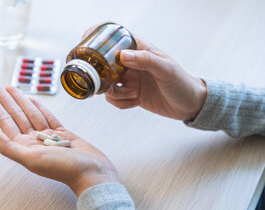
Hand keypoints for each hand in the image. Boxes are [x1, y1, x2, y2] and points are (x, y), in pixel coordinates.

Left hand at [0, 83, 118, 196]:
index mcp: (24, 147)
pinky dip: (39, 107)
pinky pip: (47, 117)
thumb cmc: (63, 169)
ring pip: (31, 113)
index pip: (6, 122)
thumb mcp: (31, 159)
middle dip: (5, 99)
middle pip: (16, 115)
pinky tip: (32, 100)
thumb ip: (8, 146)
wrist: (92, 173)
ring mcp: (48, 137)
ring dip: (20, 100)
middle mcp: (34, 141)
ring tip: (10, 87)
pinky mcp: (62, 133)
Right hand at [83, 24, 206, 120]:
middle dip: (103, 76)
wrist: (189, 106)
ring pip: (107, 85)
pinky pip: (114, 99)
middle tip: (111, 83)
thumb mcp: (166, 69)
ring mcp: (129, 79)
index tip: (86, 45)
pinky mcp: (129, 94)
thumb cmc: (181, 83)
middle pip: (104, 65)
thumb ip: (145, 60)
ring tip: (133, 94)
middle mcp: (131, 63)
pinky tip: (135, 102)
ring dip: (115, 93)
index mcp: (140, 50)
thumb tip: (122, 55)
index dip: (99, 38)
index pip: (115, 38)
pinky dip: (121, 103)